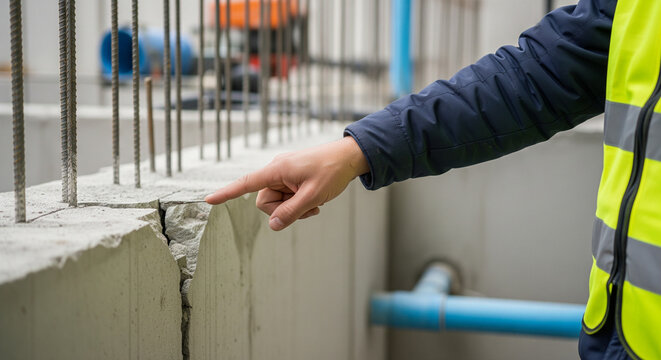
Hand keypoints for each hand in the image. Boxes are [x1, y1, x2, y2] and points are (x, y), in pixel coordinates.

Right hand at [205, 136, 368, 230]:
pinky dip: (299, 203)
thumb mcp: (312, 197)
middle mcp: (276, 170)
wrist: (349, 157)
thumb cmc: (332, 172)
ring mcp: (284, 174)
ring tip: (314, 203)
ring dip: (294, 208)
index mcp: (277, 169)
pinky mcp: (291, 177)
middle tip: (308, 208)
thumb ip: (291, 213)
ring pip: (277, 202)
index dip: (227, 193)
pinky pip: (287, 197)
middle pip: (265, 201)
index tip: (208, 200)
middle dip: (283, 210)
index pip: (246, 183)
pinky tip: (314, 201)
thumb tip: (272, 225)